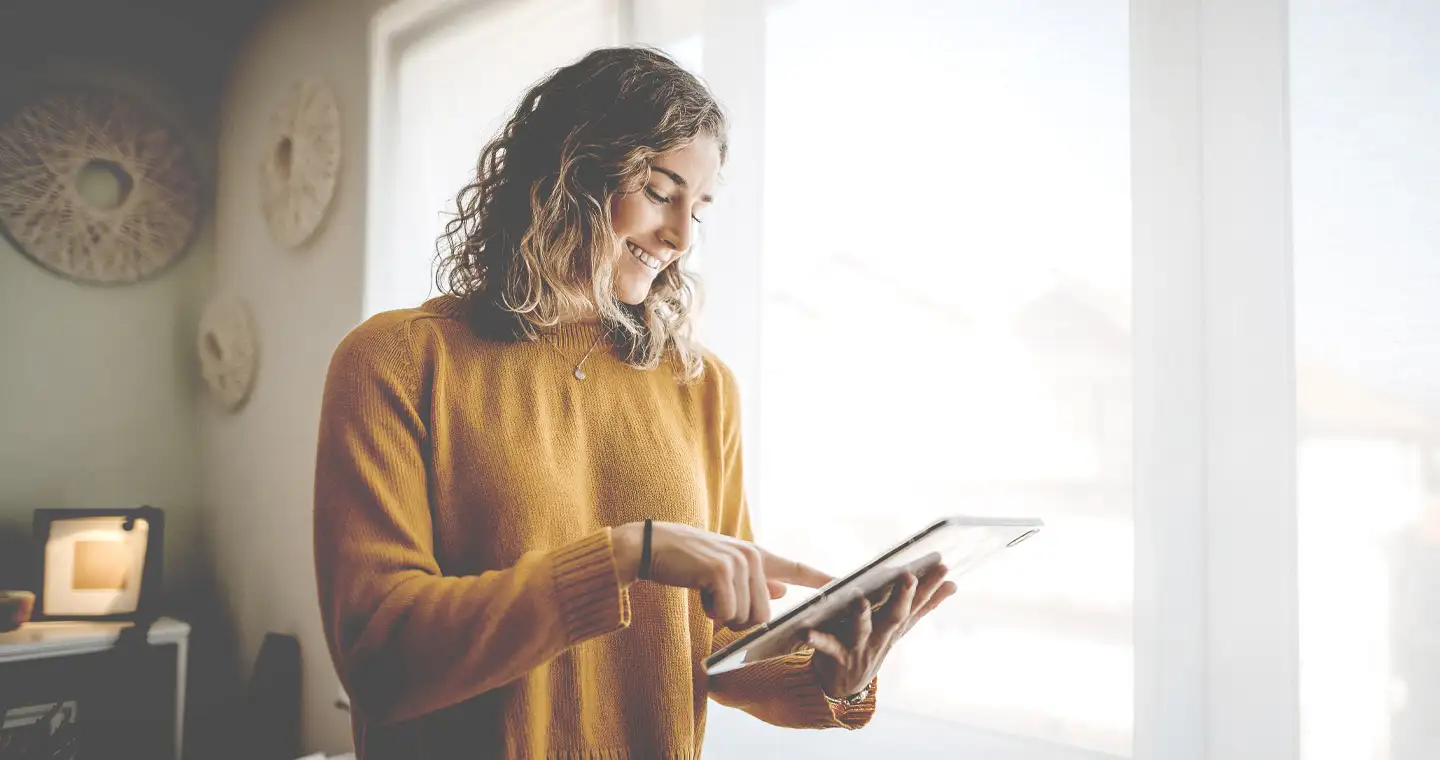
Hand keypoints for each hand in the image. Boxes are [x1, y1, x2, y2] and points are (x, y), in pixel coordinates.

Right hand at [612, 521, 832, 628]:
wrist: (651, 547)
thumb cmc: (687, 560)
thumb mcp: (725, 568)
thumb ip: (756, 581)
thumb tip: (782, 592)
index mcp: (756, 555)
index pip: (795, 567)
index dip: (821, 579)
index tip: (844, 585)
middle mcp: (752, 556)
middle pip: (763, 615)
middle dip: (739, 620)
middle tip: (717, 602)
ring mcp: (738, 562)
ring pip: (745, 617)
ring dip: (722, 615)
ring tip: (705, 591)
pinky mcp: (720, 571)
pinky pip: (725, 613)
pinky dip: (709, 611)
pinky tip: (698, 591)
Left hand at [806, 565, 957, 698]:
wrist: (845, 685)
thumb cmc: (873, 644)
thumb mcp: (899, 626)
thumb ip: (923, 606)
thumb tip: (954, 585)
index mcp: (895, 625)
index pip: (917, 603)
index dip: (931, 586)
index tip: (943, 566)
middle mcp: (881, 636)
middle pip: (894, 616)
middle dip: (903, 596)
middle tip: (909, 576)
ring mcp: (860, 647)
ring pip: (862, 630)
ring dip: (862, 615)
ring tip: (860, 599)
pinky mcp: (836, 656)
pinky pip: (826, 646)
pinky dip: (816, 640)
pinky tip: (806, 631)